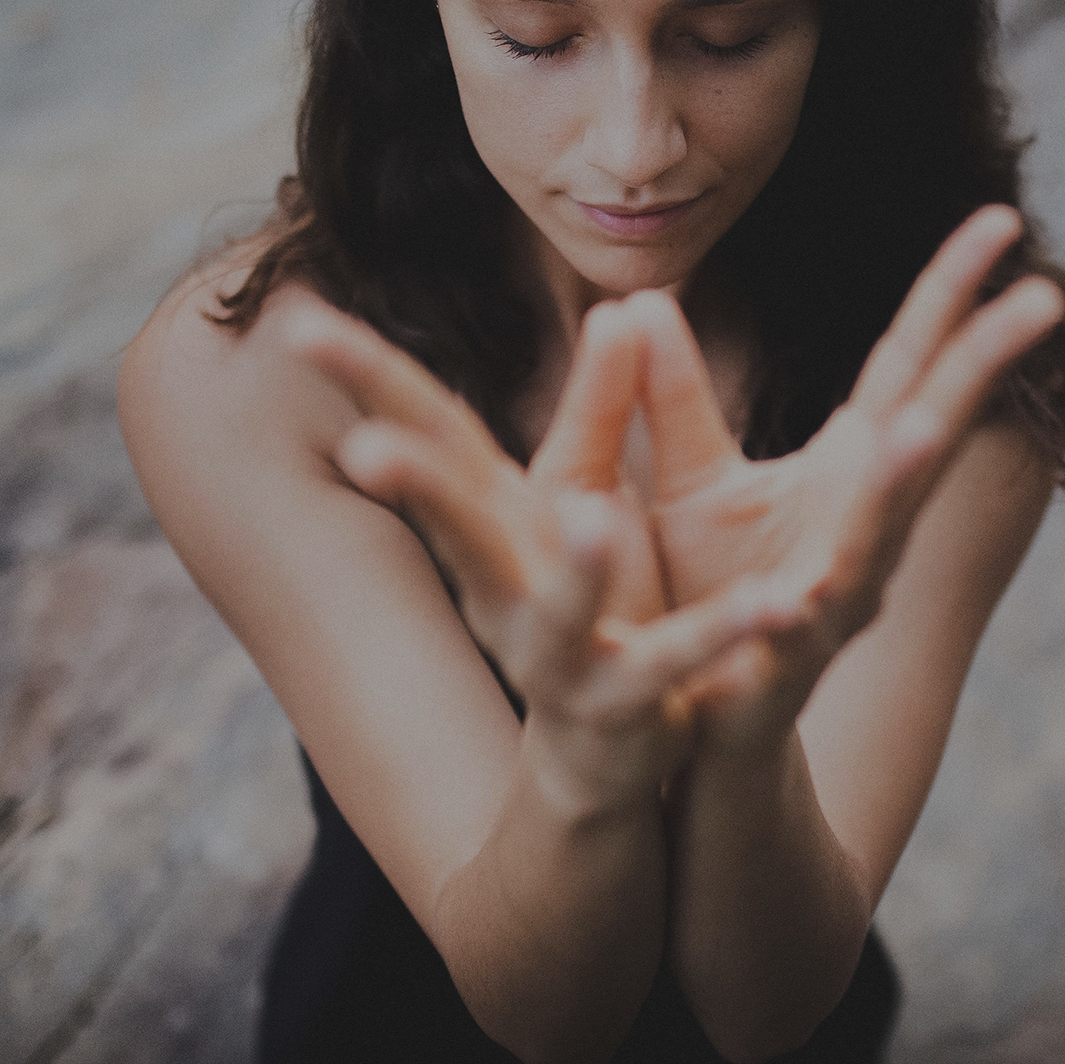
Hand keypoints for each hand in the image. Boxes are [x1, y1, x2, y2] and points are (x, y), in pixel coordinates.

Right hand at [283, 299, 793, 807]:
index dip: (362, 375)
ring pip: (560, 613)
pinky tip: (771, 604)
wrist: (597, 759)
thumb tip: (621, 304)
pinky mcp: (623, 702)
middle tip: (360, 449)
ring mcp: (556, 652)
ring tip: (594, 516)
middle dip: (409, 483)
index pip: (426, 432)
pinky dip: (718, 636)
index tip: (293, 320)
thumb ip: (604, 404)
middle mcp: (504, 586)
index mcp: (493, 521)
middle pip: (452, 526)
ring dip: (577, 569)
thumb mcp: (583, 495)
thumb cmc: (583, 601)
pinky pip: (673, 667)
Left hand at [628, 204, 1064, 752]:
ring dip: (904, 482)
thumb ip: (670, 396)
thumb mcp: (682, 480)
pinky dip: (806, 607)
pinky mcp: (784, 659)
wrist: (693, 724)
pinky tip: (811, 588)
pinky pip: (800, 627)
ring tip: (925, 430)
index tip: (1003, 222)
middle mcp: (864, 525)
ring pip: (881, 531)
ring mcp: (838, 593)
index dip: (952, 294)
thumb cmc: (705, 593)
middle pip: (929, 428)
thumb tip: (638, 299)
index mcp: (849, 471)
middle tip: (1043, 299)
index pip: (910, 364)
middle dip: (981, 368)